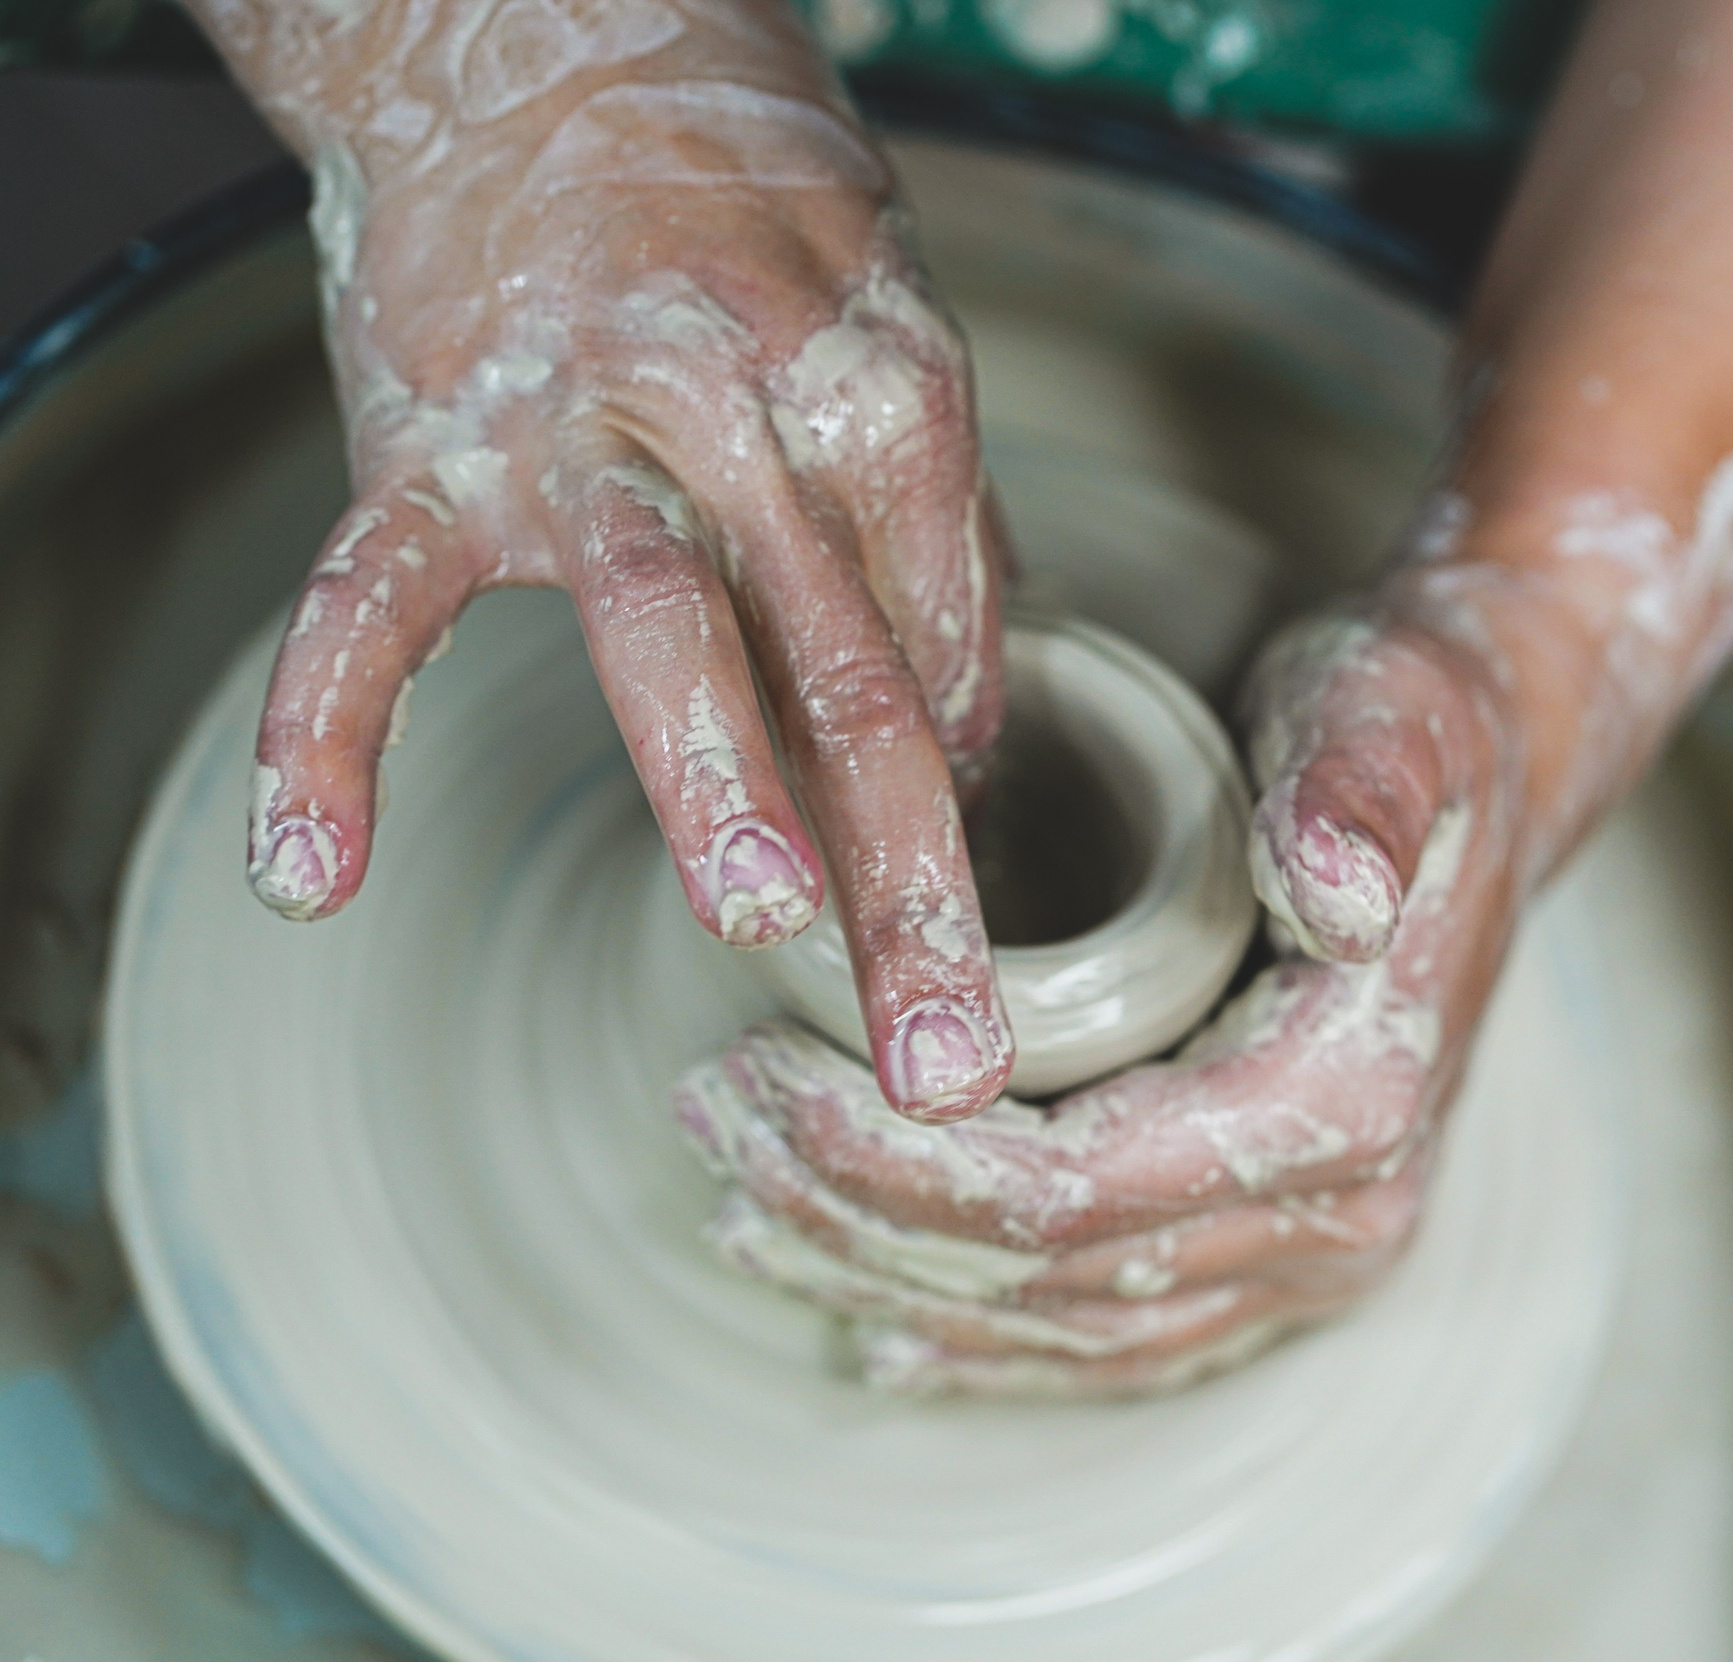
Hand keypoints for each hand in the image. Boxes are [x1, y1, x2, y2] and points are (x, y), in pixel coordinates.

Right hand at [225, 0, 1018, 1120]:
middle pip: (847, 659)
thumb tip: (974, 725)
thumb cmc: (733, 197)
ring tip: (764, 924)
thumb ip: (929, 522)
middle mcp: (740, 401)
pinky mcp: (427, 443)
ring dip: (714, 774)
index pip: (947, 614)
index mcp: (875, 375)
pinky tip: (312, 872)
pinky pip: (366, 600)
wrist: (527, 28)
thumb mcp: (882, 317)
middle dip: (907, 871)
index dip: (969, 752)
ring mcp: (574, 425)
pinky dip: (325, 731)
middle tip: (952, 1046)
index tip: (977, 884)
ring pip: (659, 615)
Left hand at [674, 591, 1539, 1394]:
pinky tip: (881, 1319)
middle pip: (1051, 1276)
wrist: (1494, 772)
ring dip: (893, 1279)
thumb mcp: (1391, 715)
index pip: (1076, 1192)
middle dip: (857, 1214)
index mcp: (1351, 1101)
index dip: (895, 1162)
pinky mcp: (1286, 1250)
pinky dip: (989, 1333)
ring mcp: (1321, 1252)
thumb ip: (1360, 795)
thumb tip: (1331, 887)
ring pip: (1069, 1327)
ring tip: (746, 1208)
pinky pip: (1120, 1337)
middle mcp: (1347, 1214)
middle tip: (712, 1120)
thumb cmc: (1416, 728)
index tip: (761, 1079)